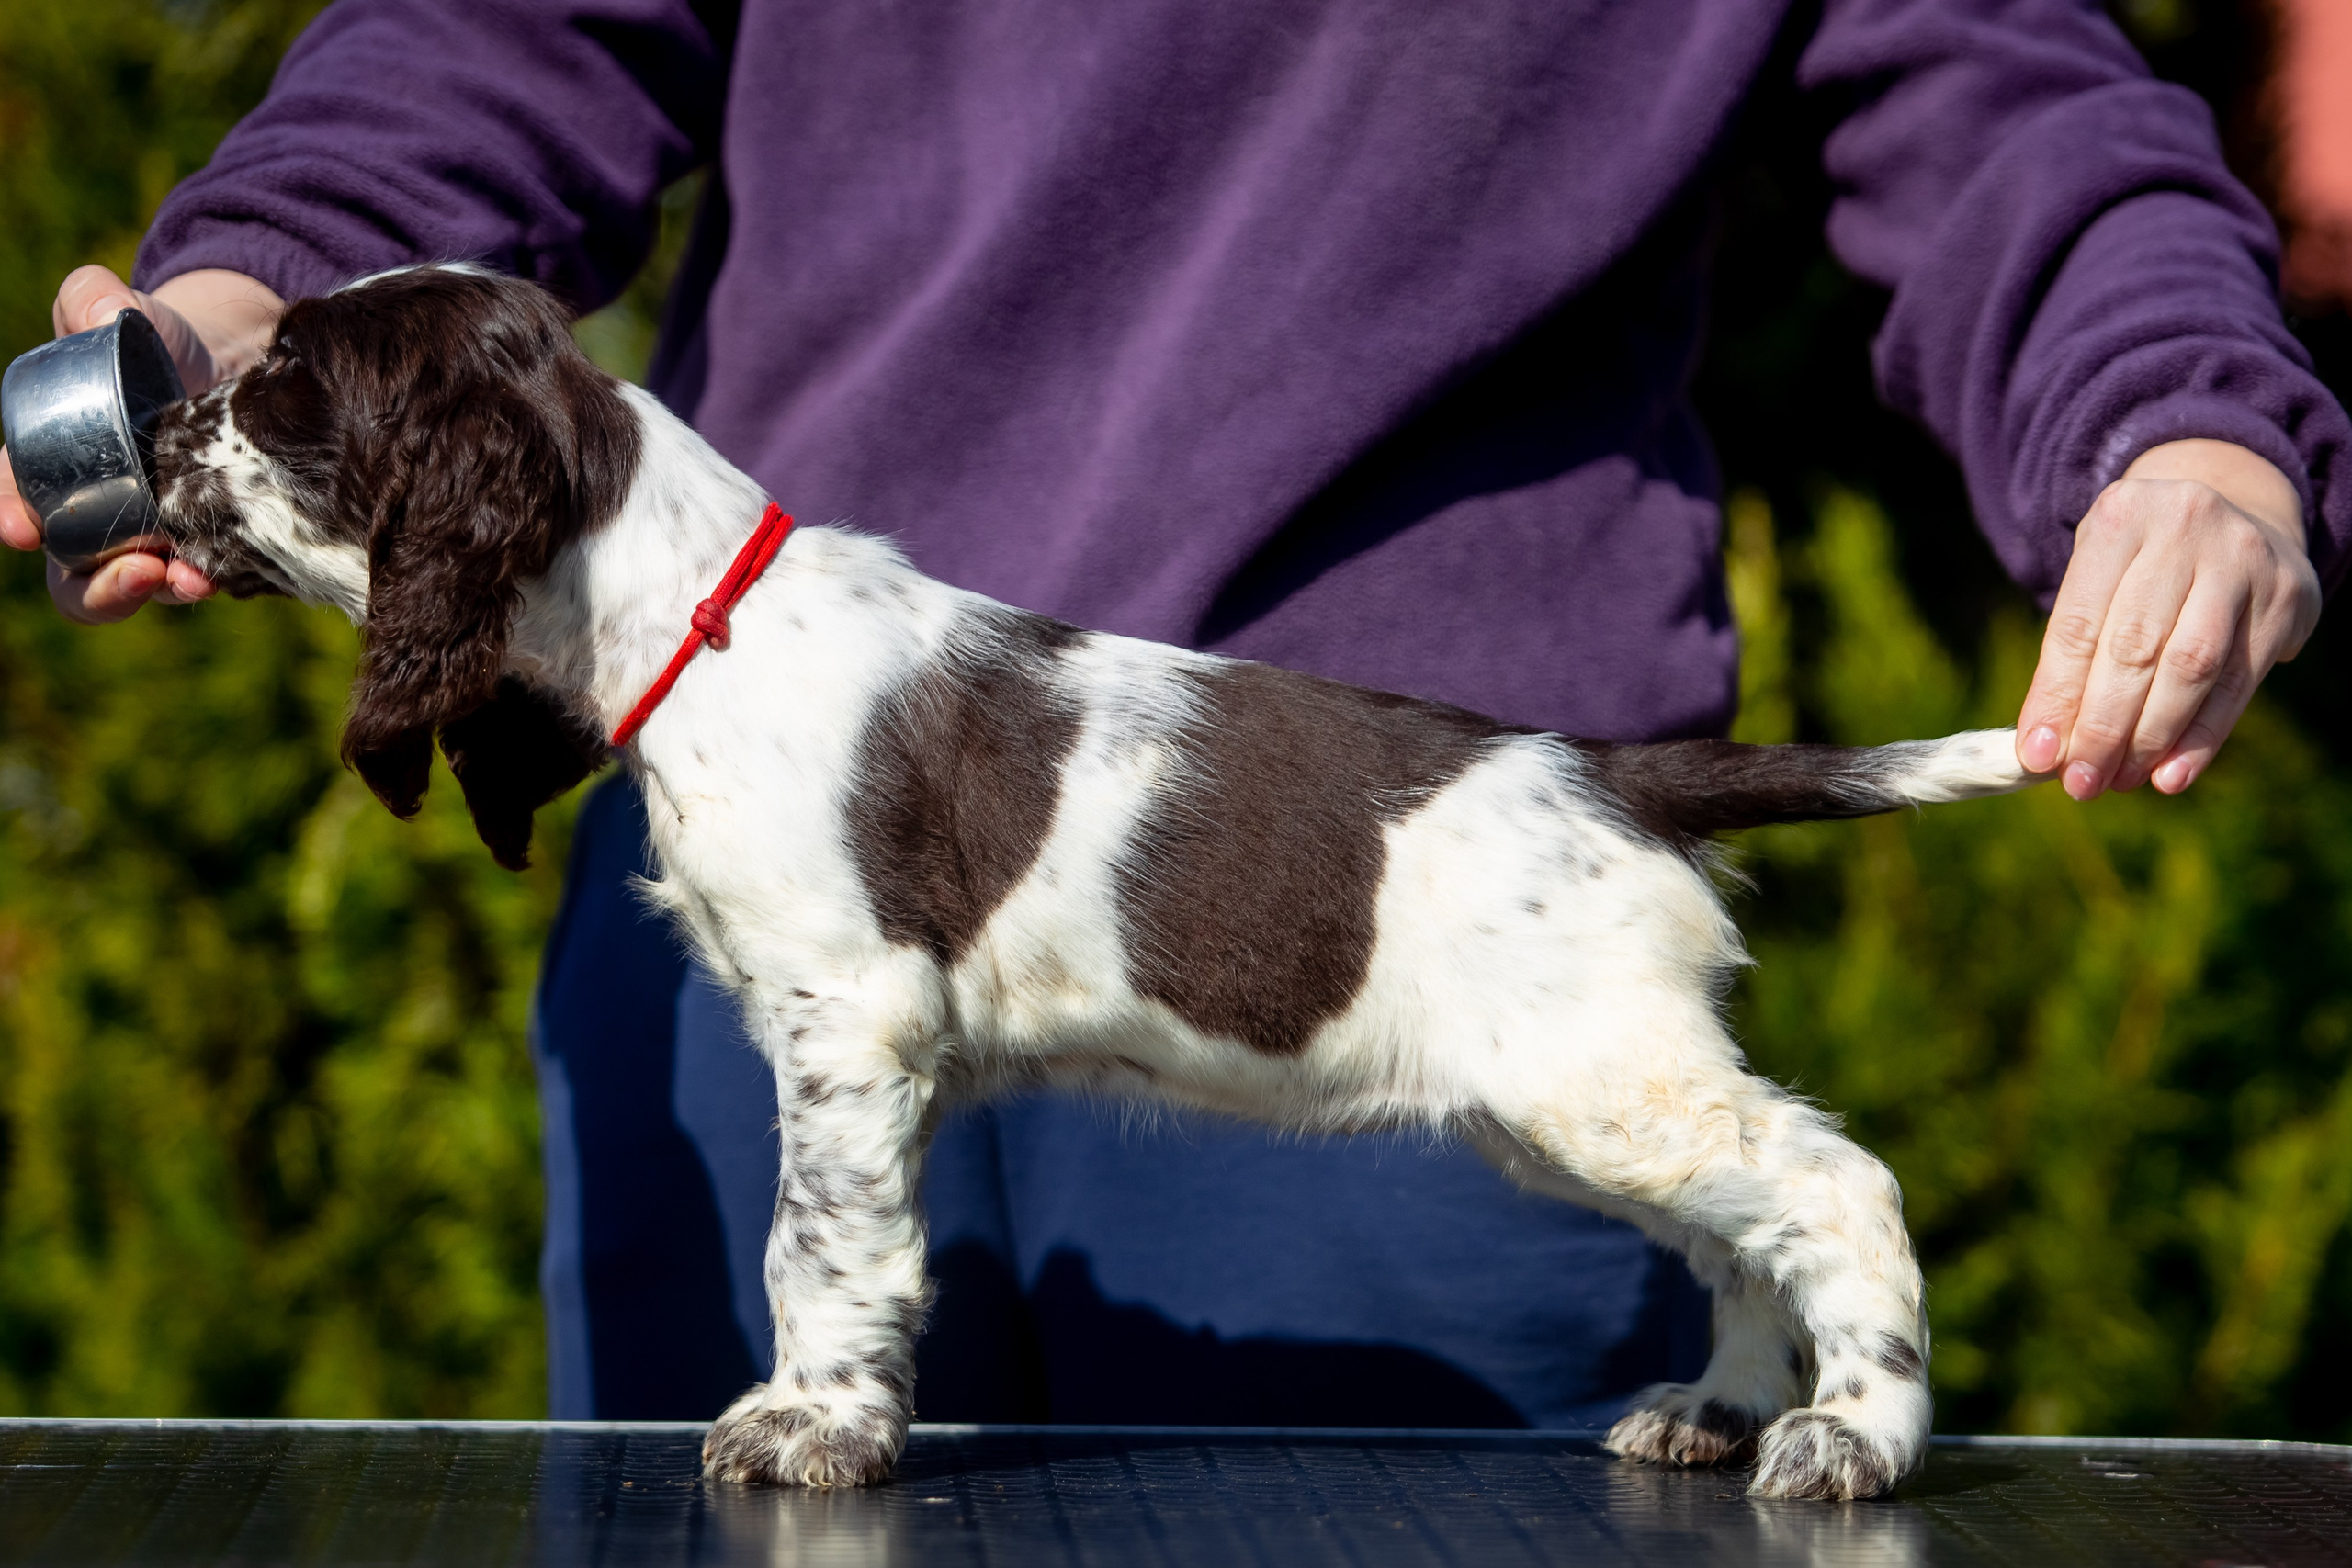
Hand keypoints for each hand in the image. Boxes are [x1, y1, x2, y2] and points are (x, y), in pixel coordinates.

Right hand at [1, 265, 283, 622]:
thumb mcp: (120, 314)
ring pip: (136, 589)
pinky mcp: (204, 548)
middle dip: (96, 587)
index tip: (21, 528)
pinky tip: (222, 578)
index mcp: (51, 464)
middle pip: (74, 575)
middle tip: (134, 570)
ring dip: (157, 592)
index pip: (19, 500)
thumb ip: (92, 300)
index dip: (13, 516)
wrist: (225, 361)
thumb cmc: (153, 341)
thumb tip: (101, 306)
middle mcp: (95, 513)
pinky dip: (205, 584)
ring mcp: (150, 537)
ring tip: (188, 581)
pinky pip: (196, 581)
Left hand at [2016, 438, 2320, 798]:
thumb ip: (2072, 652)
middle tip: (2081, 782)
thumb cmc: (2143, 563)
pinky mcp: (2285, 598)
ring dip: (2151, 737)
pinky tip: (2171, 775)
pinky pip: (2239, 682)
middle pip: (2134, 648)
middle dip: (2103, 727)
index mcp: (2120, 518)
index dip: (2057, 696)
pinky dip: (2201, 736)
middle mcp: (2185, 528)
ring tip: (2120, 780)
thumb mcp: (2098, 577)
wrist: (2239, 513)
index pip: (2079, 624)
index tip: (2037, 755)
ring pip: (2192, 667)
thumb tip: (2046, 746)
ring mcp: (2242, 560)